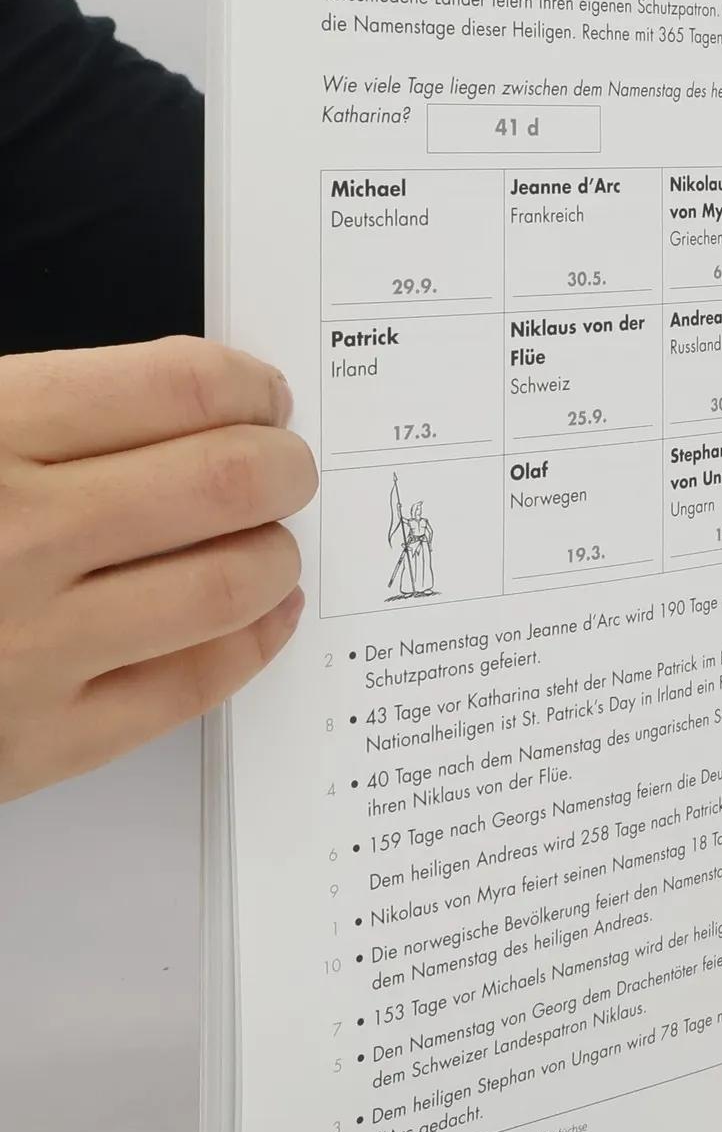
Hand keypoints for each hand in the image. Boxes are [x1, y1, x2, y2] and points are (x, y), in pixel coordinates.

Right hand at [0, 337, 316, 802]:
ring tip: (267, 536)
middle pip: (227, 481)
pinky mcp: (35, 744)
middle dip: (282, 465)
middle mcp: (14, 535)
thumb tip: (178, 394)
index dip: (246, 387)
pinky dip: (253, 640)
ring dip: (274, 550)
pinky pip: (191, 688)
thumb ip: (30, 406)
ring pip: (231, 584)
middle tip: (285, 464)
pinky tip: (265, 613)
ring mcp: (29, 647)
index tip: (260, 395)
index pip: (178, 388)